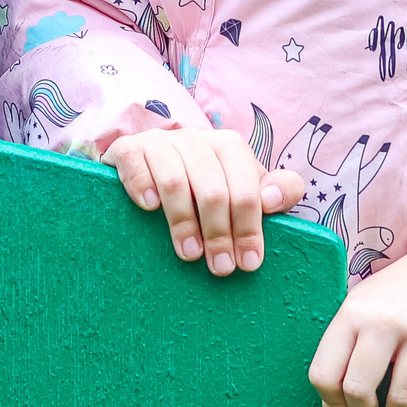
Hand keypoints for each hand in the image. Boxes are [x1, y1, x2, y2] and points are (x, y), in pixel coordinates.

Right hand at [104, 127, 306, 275]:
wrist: (151, 166)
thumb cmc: (207, 186)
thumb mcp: (246, 188)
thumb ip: (279, 192)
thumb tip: (273, 200)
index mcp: (229, 147)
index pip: (246, 189)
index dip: (250, 228)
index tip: (249, 263)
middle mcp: (196, 139)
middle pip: (212, 190)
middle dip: (219, 234)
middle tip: (220, 267)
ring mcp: (160, 141)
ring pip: (175, 181)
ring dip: (183, 223)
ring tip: (189, 254)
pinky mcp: (128, 146)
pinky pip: (135, 162)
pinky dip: (142, 185)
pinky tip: (149, 208)